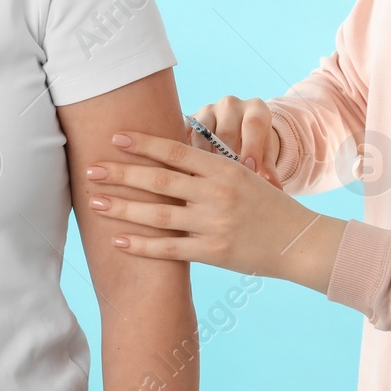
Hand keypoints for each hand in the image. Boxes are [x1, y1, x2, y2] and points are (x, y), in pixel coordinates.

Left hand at [85, 129, 346, 292]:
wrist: (299, 241)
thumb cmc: (267, 205)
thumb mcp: (242, 176)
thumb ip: (209, 167)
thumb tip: (172, 149)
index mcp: (223, 169)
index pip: (175, 150)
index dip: (144, 144)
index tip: (116, 137)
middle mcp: (216, 194)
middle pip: (159, 181)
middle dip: (121, 174)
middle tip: (91, 169)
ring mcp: (214, 224)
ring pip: (158, 215)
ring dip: (123, 208)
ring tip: (96, 202)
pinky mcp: (213, 253)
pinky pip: (170, 249)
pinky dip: (142, 245)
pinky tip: (119, 241)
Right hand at [189, 96, 282, 186]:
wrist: (236, 128)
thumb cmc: (255, 145)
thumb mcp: (265, 154)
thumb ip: (269, 170)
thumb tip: (276, 191)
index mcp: (255, 108)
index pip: (253, 124)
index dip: (251, 148)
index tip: (250, 170)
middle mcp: (231, 104)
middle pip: (226, 132)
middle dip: (227, 159)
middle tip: (228, 182)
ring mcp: (208, 109)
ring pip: (202, 136)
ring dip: (204, 160)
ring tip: (209, 182)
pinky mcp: (190, 119)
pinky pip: (185, 137)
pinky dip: (187, 156)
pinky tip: (190, 174)